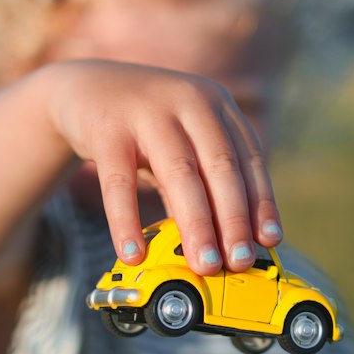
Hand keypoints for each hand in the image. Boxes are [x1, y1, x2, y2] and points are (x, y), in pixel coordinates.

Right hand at [43, 60, 282, 273]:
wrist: (85, 88)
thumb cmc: (145, 125)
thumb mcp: (183, 142)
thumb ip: (203, 182)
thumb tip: (225, 243)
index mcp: (216, 105)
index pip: (248, 157)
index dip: (261, 201)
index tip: (269, 241)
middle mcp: (189, 101)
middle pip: (219, 167)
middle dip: (233, 219)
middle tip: (239, 262)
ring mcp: (147, 112)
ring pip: (179, 174)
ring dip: (196, 224)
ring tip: (203, 265)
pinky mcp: (107, 130)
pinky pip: (119, 183)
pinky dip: (127, 222)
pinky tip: (133, 254)